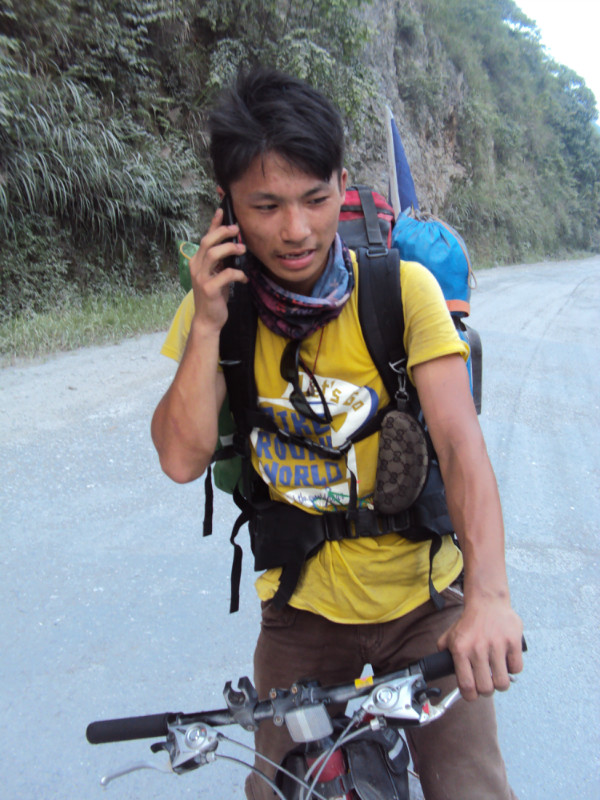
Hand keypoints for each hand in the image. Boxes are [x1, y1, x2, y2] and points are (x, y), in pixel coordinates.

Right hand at [189, 207, 246, 331]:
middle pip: (207, 242)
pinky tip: (243, 278)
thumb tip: (234, 245)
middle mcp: (196, 267)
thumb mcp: (216, 275)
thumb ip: (220, 261)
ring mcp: (201, 278)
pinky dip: (238, 274)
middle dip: (223, 232)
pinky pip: (226, 274)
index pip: (205, 238)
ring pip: (214, 254)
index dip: (214, 223)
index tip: (222, 210)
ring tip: (242, 249)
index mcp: (197, 261)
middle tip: (237, 230)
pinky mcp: (209, 289)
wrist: (208, 320)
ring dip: (229, 249)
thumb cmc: (214, 296)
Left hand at [437, 595, 523, 700]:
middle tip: (486, 683)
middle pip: (486, 689)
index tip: (472, 694)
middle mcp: (478, 648)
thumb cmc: (469, 622)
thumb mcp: (450, 635)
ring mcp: (497, 645)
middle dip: (486, 690)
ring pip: (502, 683)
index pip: (466, 686)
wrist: (487, 601)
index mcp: (460, 649)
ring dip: (500, 682)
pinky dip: (512, 668)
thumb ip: (444, 652)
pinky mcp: (513, 642)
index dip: (470, 696)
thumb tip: (441, 670)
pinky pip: (516, 668)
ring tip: (497, 674)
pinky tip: (506, 660)